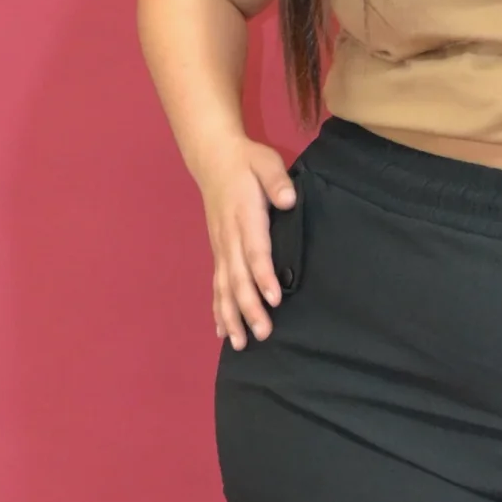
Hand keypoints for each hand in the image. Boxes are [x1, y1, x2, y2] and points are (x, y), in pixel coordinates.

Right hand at [197, 137, 295, 346]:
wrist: (213, 158)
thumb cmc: (246, 162)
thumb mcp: (265, 161)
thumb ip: (277, 180)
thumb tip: (288, 200)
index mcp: (244, 216)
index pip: (254, 250)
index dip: (263, 275)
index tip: (275, 298)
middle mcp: (229, 237)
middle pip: (238, 277)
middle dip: (249, 307)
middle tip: (263, 333)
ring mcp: (221, 247)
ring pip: (224, 287)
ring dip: (232, 316)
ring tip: (241, 343)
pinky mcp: (218, 252)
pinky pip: (217, 285)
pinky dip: (218, 308)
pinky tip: (223, 332)